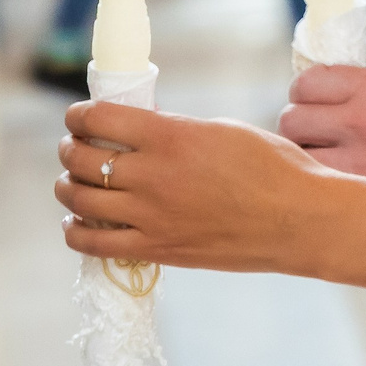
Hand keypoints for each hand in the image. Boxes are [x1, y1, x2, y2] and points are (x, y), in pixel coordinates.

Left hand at [57, 101, 334, 273]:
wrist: (298, 220)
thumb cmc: (272, 167)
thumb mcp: (220, 130)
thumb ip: (174, 130)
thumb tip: (141, 132)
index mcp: (170, 137)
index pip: (98, 119)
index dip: (79, 115)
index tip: (79, 116)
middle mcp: (152, 177)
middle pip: (82, 159)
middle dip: (70, 148)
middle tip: (73, 145)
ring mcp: (151, 217)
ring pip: (80, 199)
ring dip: (67, 185)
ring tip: (71, 181)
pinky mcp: (157, 249)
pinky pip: (95, 243)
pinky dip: (77, 230)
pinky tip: (78, 221)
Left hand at [279, 66, 365, 188]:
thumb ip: (362, 89)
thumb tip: (323, 94)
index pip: (306, 82)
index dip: (304, 92)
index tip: (312, 99)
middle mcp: (362, 121)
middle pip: (292, 120)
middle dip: (299, 123)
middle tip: (315, 130)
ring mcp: (360, 162)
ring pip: (298, 155)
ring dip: (305, 154)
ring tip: (323, 156)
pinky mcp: (364, 192)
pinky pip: (320, 184)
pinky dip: (320, 181)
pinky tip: (334, 180)